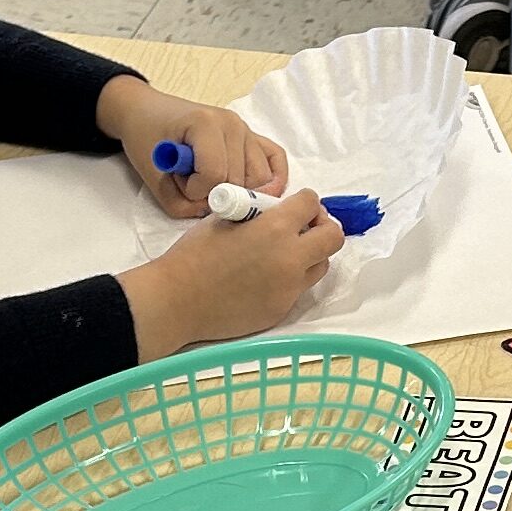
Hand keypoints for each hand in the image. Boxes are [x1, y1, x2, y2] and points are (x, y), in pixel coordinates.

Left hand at [95, 76, 288, 219]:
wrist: (146, 113)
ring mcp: (246, 129)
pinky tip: (258, 191)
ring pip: (261, 178)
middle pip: (240, 180)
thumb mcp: (154, 179)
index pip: (215, 175)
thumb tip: (215, 212)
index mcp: (205, 123)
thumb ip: (183, 205)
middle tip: (192, 185)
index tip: (177, 182)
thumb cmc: (146, 140)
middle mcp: (233, 123)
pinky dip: (273, 179)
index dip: (195, 190)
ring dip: (239, 190)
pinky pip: (276, 160)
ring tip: (213, 182)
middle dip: (216, 193)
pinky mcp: (253, 137)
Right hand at [122, 190, 340, 355]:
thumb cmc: (194, 254)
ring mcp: (289, 288)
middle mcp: (291, 258)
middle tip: (304, 228)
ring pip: (322, 265)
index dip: (305, 201)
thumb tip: (277, 200)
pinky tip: (266, 277)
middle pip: (333, 237)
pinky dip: (291, 279)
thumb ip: (257, 208)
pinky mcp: (282, 310)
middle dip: (322, 227)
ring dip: (311, 254)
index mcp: (275, 227)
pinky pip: (299, 289)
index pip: (312, 203)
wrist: (178, 301)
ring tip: (286, 253)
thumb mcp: (224, 217)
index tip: (296, 207)